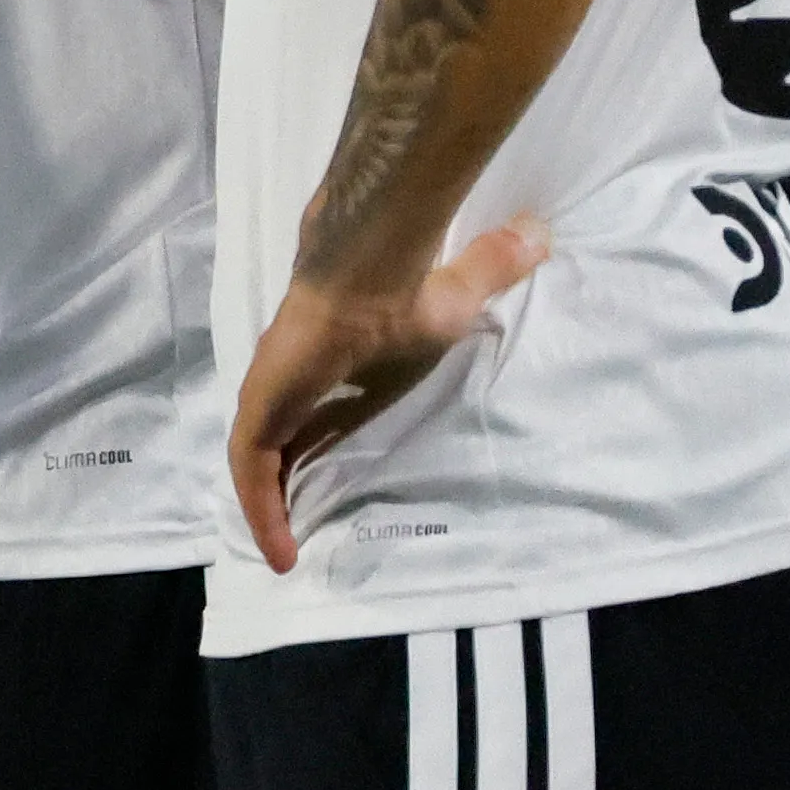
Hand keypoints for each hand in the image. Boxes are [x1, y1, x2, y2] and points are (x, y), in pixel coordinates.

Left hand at [224, 220, 550, 573]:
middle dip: (277, 482)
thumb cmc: (409, 291)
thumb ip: (491, 268)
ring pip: (256, 457)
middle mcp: (289, 374)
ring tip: (285, 555)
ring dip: (266, 504)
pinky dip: (260, 507)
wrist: (366, 267)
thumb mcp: (457, 295)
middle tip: (292, 533)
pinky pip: (251, 466)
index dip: (306, 438)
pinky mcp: (262, 403)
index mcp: (326, 358)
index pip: (306, 403)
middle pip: (274, 434)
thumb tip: (538, 233)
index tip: (315, 477)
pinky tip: (279, 549)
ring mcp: (271, 387)